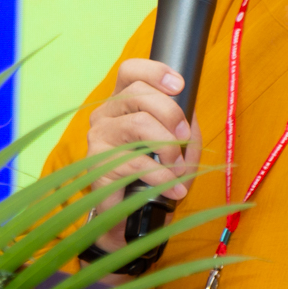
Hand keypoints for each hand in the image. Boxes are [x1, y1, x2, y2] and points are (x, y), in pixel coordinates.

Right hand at [84, 58, 201, 254]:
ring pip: (139, 123)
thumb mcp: (177, 147)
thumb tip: (190, 113)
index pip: (130, 71)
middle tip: (184, 141)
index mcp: (123, 103)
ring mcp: (99, 137)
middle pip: (139, 93)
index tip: (179, 86)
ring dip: (168, 148)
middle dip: (172, 115)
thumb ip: (184, 126)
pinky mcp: (97, 163)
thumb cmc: (154, 176)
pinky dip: (163, 177)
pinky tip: (173, 189)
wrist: (130, 217)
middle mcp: (106, 114)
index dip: (155, 71)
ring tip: (178, 169)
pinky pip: (136, 161)